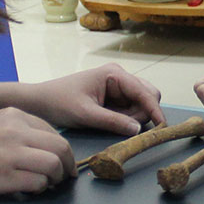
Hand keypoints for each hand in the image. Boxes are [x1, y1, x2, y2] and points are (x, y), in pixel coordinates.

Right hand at [0, 109, 74, 195]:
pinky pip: (38, 182)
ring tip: (47, 184)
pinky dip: (40, 189)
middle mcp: (15, 130)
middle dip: (67, 165)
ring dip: (55, 178)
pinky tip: (30, 190)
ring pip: (54, 165)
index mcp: (13, 115)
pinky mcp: (4, 176)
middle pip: (60, 147)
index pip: (53, 132)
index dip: (62, 151)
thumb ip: (19, 130)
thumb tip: (48, 148)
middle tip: (64, 177)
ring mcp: (10, 153)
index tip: (63, 163)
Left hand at [24, 63, 163, 136]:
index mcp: (114, 74)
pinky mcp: (115, 97)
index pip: (144, 92)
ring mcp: (118, 87)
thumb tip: (138, 130)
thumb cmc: (60, 102)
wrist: (41, 102)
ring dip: (135, 117)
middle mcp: (120, 77)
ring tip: (112, 124)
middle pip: (148, 96)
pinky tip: (112, 122)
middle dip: (144, 114)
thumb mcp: (86, 115)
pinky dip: (128, 119)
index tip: (163, 127)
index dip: (154, 110)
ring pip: (142, 104)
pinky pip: (132, 109)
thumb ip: (113, 122)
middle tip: (127, 128)